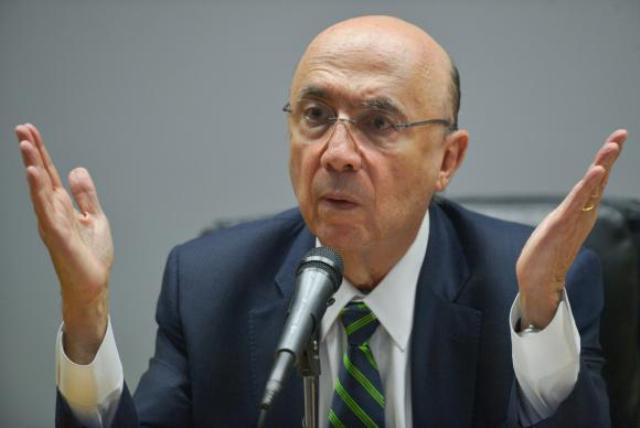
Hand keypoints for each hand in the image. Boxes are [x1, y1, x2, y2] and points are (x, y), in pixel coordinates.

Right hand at [15, 123, 112, 362]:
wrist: (93, 284)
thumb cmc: (91, 256)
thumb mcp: (94, 217)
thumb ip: (85, 195)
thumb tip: (76, 170)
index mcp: (62, 206)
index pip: (48, 174)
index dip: (41, 153)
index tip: (30, 131)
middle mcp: (53, 212)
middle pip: (40, 177)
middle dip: (32, 152)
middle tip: (22, 129)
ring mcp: (52, 223)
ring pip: (39, 189)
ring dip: (33, 166)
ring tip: (26, 145)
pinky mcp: (57, 235)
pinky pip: (46, 210)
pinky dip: (39, 192)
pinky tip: (35, 175)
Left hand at [516, 129, 627, 328]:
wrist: (538, 281)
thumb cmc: (546, 256)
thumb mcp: (558, 229)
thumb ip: (568, 217)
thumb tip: (572, 208)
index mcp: (581, 212)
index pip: (595, 181)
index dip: (605, 160)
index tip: (616, 139)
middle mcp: (582, 214)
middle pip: (599, 180)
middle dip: (609, 156)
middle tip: (621, 134)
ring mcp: (574, 219)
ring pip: (591, 187)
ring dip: (602, 165)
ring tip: (612, 146)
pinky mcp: (562, 224)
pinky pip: (577, 201)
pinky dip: (588, 185)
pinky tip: (596, 171)